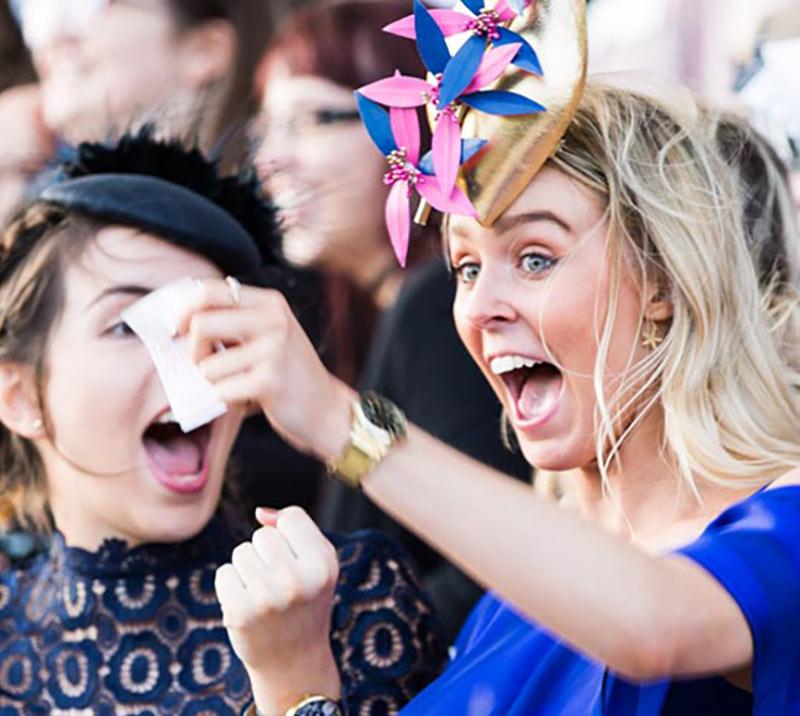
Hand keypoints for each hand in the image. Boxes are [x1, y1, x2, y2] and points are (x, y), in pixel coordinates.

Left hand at [173, 279, 352, 460]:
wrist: (326, 408)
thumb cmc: (288, 373)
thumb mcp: (270, 334)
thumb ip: (234, 320)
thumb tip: (178, 319)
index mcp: (270, 303)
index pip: (210, 291)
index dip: (183, 310)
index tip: (177, 329)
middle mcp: (273, 320)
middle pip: (200, 324)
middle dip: (193, 351)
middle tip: (205, 364)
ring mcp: (273, 350)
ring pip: (207, 365)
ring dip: (214, 382)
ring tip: (238, 383)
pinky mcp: (269, 381)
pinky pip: (220, 390)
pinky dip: (225, 399)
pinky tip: (247, 398)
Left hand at [215, 507, 340, 713]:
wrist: (294, 662)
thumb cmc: (307, 601)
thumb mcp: (319, 562)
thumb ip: (297, 527)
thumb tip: (260, 513)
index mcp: (323, 564)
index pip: (290, 518)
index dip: (289, 538)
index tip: (297, 563)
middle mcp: (297, 579)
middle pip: (263, 535)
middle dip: (266, 554)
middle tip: (280, 584)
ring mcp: (266, 597)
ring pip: (241, 552)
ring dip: (248, 569)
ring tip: (264, 595)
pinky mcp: (239, 612)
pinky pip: (224, 573)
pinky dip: (231, 586)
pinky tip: (248, 606)